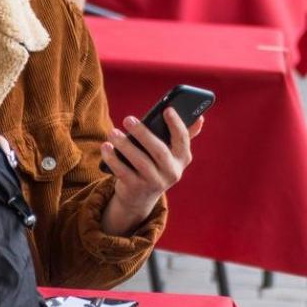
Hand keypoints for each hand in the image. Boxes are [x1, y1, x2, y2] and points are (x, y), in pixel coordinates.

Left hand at [99, 108, 202, 234]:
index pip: (183, 140)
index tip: (167, 109)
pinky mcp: (136, 189)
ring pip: (139, 162)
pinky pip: (123, 172)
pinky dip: (113, 159)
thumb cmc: (156, 165)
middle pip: (159, 151)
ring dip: (124, 145)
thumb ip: (183, 136)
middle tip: (128, 119)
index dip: (176, 124)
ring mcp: (154, 183)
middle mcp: (172, 172)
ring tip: (113, 132)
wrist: (140, 197)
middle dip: (143, 133)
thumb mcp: (170, 153)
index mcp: (182, 159)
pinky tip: (106, 147)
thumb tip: (201, 118)